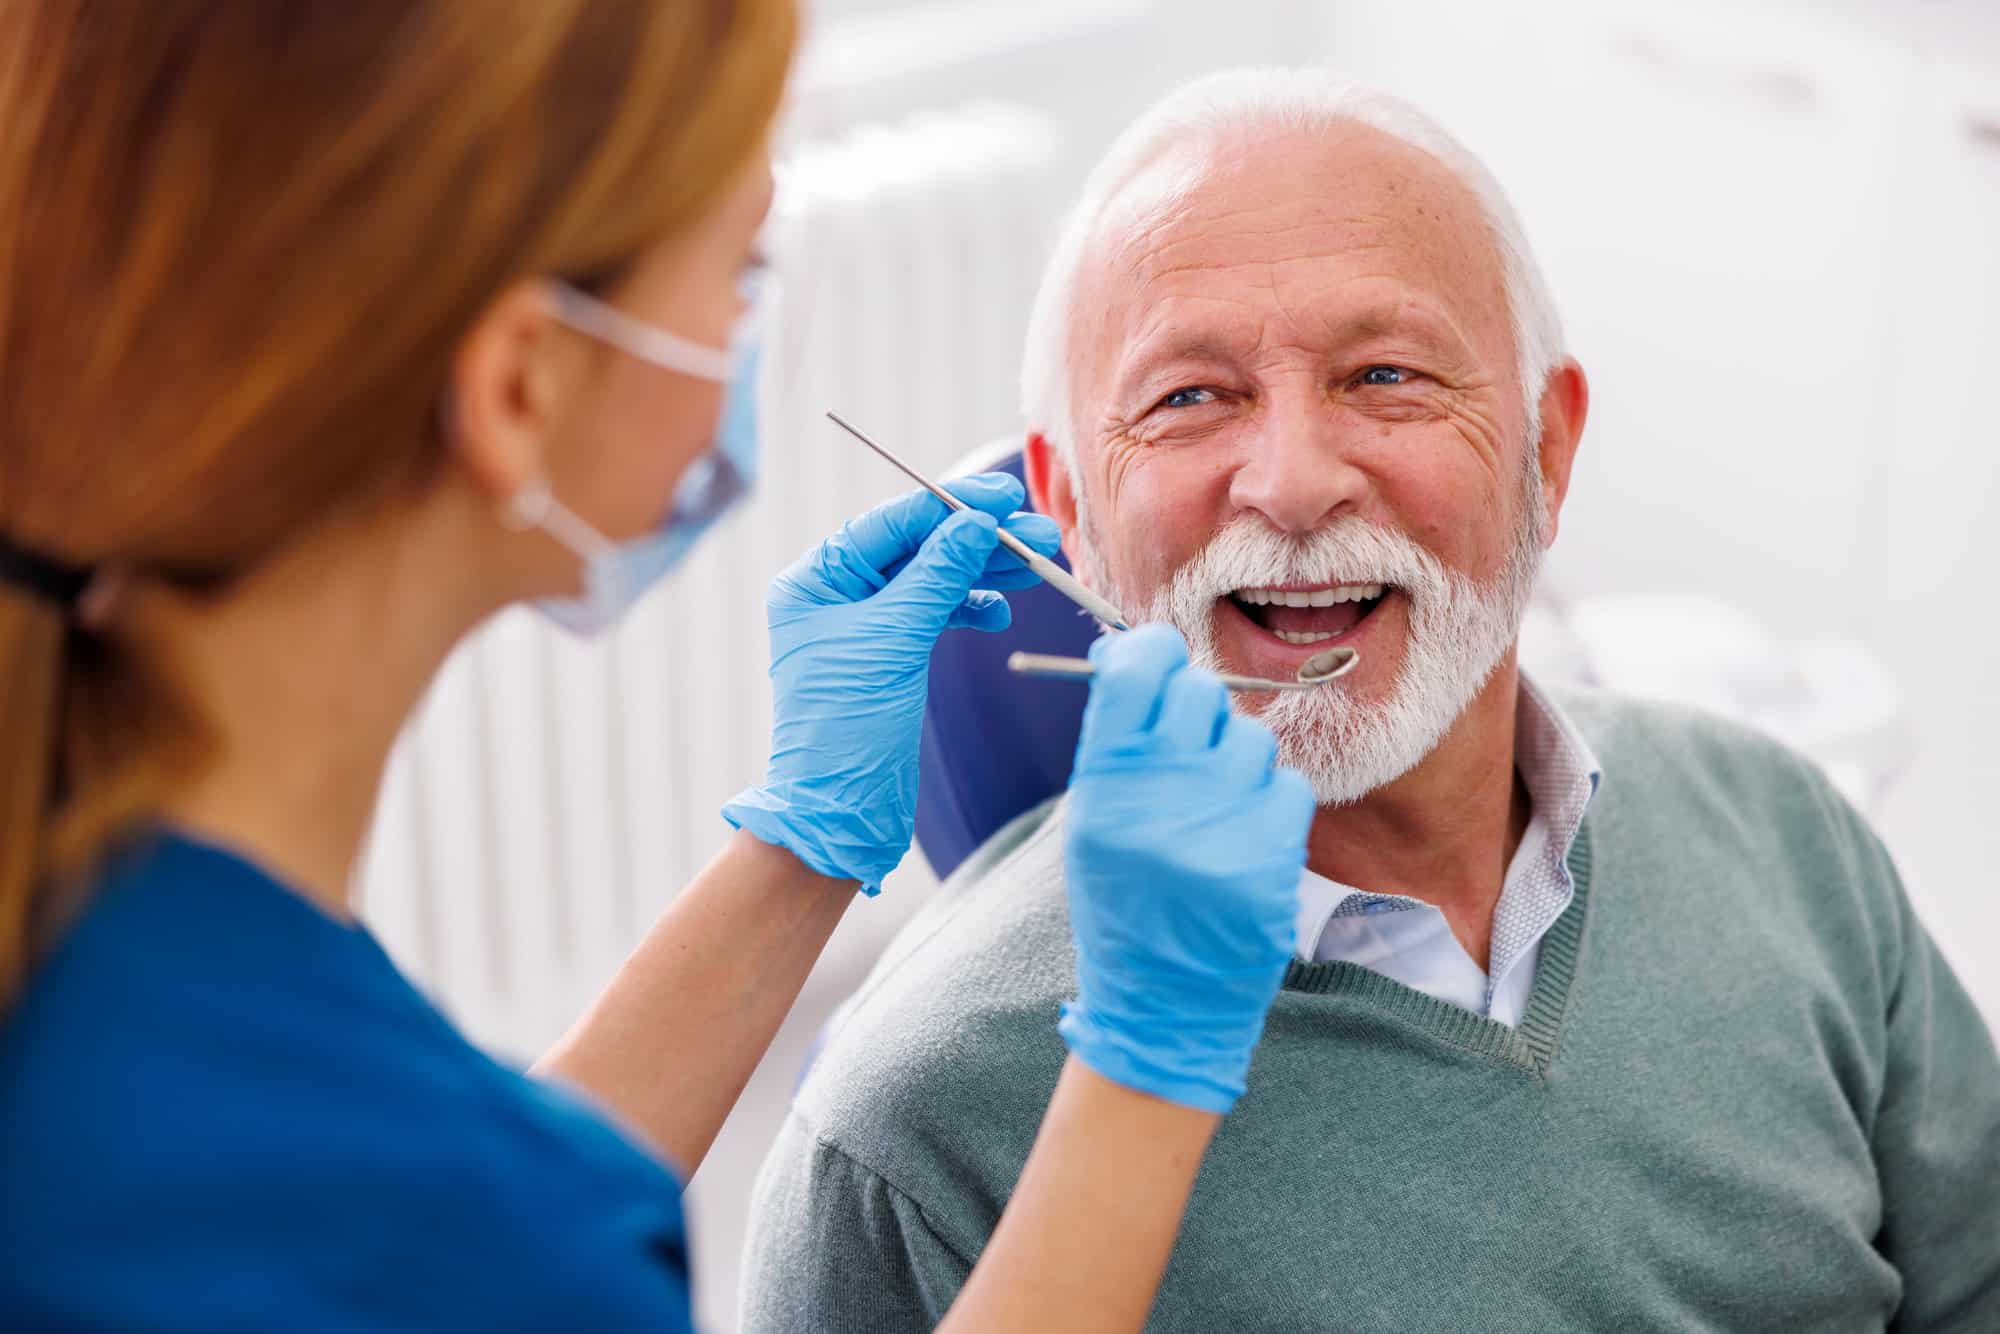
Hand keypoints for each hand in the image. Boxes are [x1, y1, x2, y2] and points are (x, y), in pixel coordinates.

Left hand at [723, 475, 1060, 893]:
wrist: (841, 811)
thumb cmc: (847, 725)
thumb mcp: (895, 638)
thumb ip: (938, 574)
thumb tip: (976, 522)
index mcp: (816, 580)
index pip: (892, 524)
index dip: (952, 506)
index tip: (1005, 498)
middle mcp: (835, 594)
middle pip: (918, 547)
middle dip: (980, 540)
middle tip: (1039, 534)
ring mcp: (864, 624)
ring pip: (934, 579)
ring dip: (986, 571)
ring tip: (1038, 565)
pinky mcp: (890, 654)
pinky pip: (936, 614)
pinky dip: (971, 608)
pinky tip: (999, 611)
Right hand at [1057, 625, 1313, 1112]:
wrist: (1161, 1004)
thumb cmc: (1124, 902)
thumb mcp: (1093, 823)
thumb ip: (1115, 741)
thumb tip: (1134, 651)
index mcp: (1103, 785)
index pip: (1137, 671)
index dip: (1152, 652)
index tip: (1159, 660)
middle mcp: (1160, 798)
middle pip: (1199, 692)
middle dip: (1197, 711)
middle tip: (1189, 749)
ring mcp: (1220, 826)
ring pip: (1250, 737)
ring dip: (1238, 762)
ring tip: (1214, 812)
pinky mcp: (1272, 857)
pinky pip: (1287, 784)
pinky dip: (1270, 804)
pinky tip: (1244, 839)